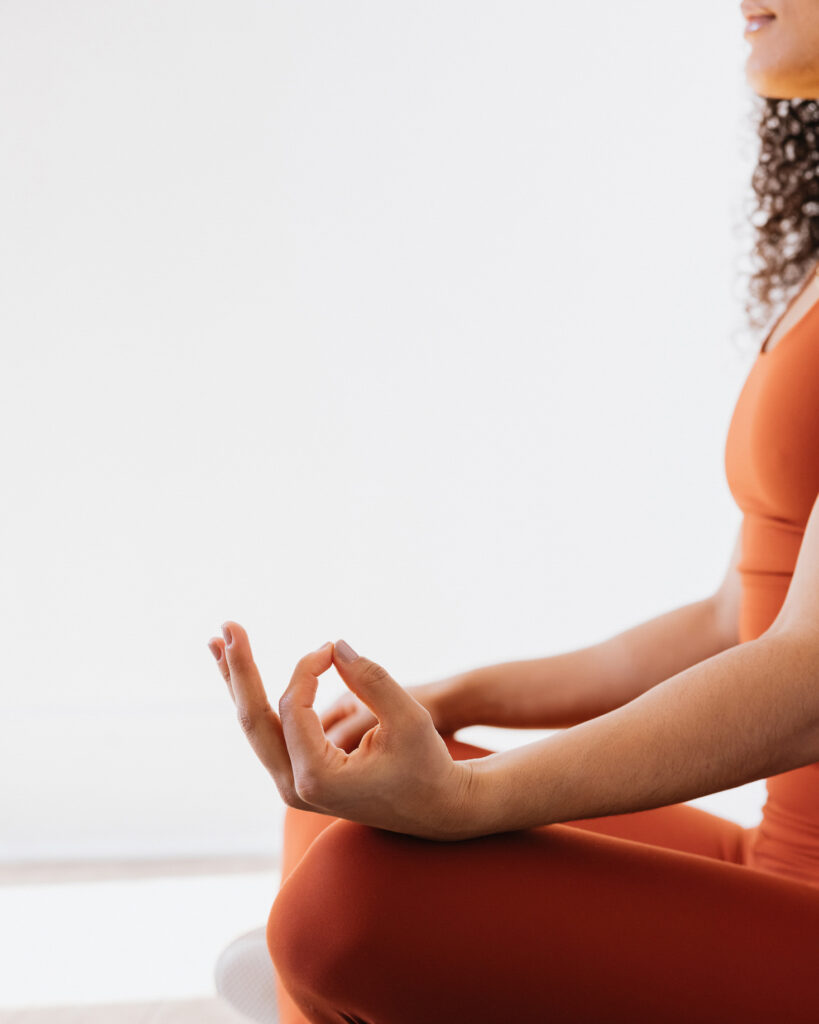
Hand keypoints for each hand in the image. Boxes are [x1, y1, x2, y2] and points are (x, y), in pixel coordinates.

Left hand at [208, 621, 477, 840]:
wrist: (436, 809)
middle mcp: (294, 787)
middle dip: (239, 670)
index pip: (293, 709)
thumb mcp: (409, 719)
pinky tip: (237, 672)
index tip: (329, 649)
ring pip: (255, 727)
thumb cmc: (427, 765)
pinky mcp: (297, 777)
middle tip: (227, 628)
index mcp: (318, 778)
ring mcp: (291, 786)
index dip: (306, 670)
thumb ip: (371, 680)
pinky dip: (254, 699)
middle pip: (254, 721)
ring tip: (217, 643)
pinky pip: (268, 733)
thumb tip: (334, 645)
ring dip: (237, 683)